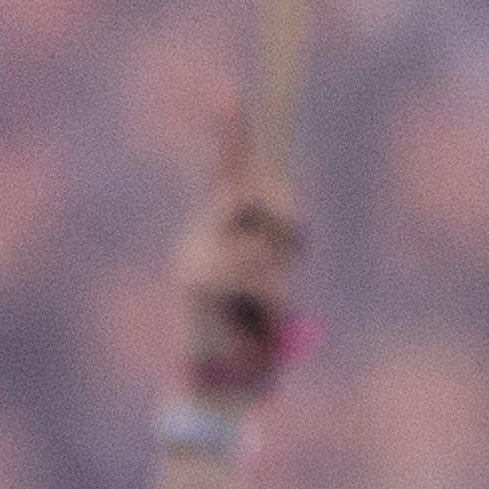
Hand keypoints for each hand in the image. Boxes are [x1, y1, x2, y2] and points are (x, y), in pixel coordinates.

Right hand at [175, 98, 305, 407]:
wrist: (219, 400)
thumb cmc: (250, 345)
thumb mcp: (270, 286)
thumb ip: (274, 246)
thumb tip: (287, 217)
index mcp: (213, 236)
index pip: (224, 174)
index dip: (227, 132)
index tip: (224, 88)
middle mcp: (196, 239)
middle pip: (255, 192)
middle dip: (289, 217)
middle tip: (296, 252)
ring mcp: (192, 257)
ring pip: (264, 236)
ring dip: (283, 278)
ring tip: (264, 315)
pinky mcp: (197, 279)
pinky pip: (261, 269)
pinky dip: (272, 302)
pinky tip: (254, 328)